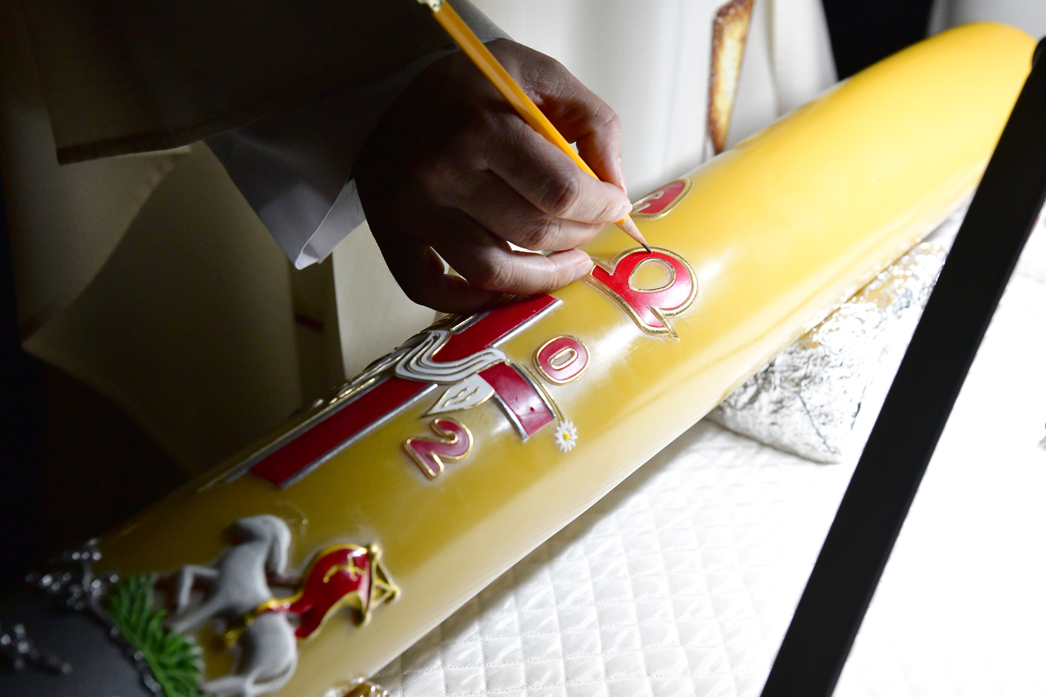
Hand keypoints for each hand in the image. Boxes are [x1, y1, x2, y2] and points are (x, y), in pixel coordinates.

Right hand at [354, 39, 630, 313]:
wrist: (391, 88)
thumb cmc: (472, 85)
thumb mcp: (539, 75)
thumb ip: (591, 122)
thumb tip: (615, 189)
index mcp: (482, 124)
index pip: (561, 191)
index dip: (601, 208)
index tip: (614, 206)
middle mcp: (442, 170)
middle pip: (532, 232)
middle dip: (578, 237)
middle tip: (590, 229)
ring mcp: (412, 208)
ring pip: (491, 271)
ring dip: (542, 278)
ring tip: (568, 264)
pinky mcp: (390, 233)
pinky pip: (432, 291)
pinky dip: (474, 302)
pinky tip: (508, 288)